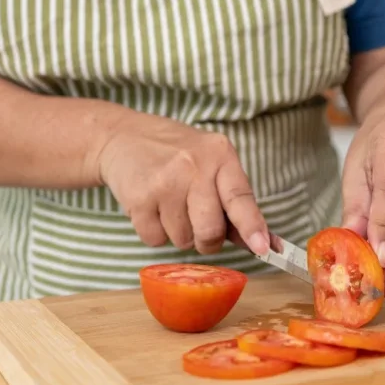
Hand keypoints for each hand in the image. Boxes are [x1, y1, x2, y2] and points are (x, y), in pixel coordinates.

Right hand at [97, 119, 268, 255]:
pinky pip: (156, 240)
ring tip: (169, 205)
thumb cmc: (176, 155)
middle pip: (210, 230)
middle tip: (200, 226)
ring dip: (179, 233)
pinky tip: (151, 207)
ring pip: (183, 240)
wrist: (123, 136)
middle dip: (208, 240)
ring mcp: (165, 182)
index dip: (252, 225)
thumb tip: (259, 243)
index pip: (239, 197)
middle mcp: (194, 166)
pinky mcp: (139, 199)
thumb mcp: (210, 162)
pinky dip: (155, 233)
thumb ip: (232, 200)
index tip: (262, 247)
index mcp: (219, 155)